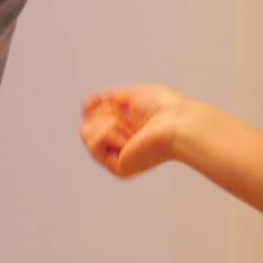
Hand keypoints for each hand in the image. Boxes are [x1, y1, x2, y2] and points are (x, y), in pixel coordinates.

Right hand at [80, 84, 196, 177]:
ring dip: (107, 123)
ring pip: (85, 133)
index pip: (93, 116)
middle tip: (127, 116)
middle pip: (86, 124)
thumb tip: (84, 105)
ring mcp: (117, 157)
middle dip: (104, 113)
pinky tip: (129, 137)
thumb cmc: (166, 108)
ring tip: (131, 129)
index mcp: (124, 128)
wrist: (178, 123)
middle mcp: (119, 144)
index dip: (102, 105)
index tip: (121, 104)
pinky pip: (94, 143)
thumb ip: (105, 99)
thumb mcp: (130, 95)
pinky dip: (109, 133)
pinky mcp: (117, 167)